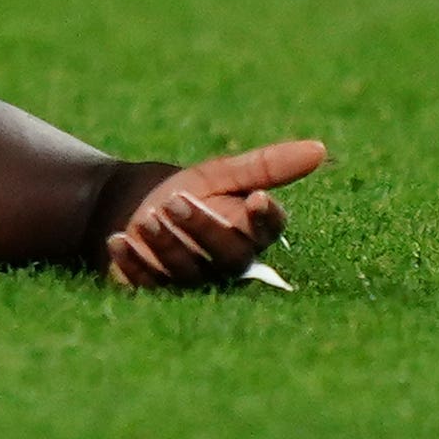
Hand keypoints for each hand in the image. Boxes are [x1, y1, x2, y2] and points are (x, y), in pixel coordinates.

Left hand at [101, 140, 326, 288]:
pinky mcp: (157, 290)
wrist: (134, 205)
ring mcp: (192, 282)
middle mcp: (226, 264)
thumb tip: (320, 148)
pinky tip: (118, 241)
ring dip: (167, 246)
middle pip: (228, 256)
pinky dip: (133, 264)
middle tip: (175, 200)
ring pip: (189, 272)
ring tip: (147, 217)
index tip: (257, 199)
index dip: (266, 218)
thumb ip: (267, 165)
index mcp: (249, 233)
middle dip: (203, 229)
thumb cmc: (190, 189)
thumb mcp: (221, 173)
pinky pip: (149, 284)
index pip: (268, 231)